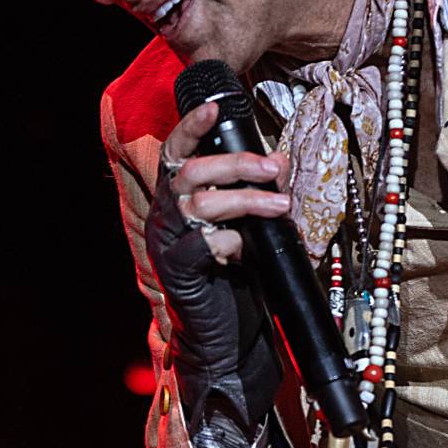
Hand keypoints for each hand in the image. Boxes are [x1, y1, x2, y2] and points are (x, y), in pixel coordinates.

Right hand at [143, 100, 291, 408]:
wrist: (225, 338)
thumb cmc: (237, 278)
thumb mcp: (249, 228)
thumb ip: (257, 196)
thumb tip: (280, 161)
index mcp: (178, 199)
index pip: (176, 153)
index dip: (191, 128)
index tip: (213, 109)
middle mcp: (166, 217)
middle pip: (191, 171)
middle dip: (238, 164)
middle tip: (275, 169)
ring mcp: (168, 246)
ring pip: (199, 203)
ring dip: (246, 200)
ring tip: (280, 206)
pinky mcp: (179, 275)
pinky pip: (201, 245)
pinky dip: (229, 240)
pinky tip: (246, 246)